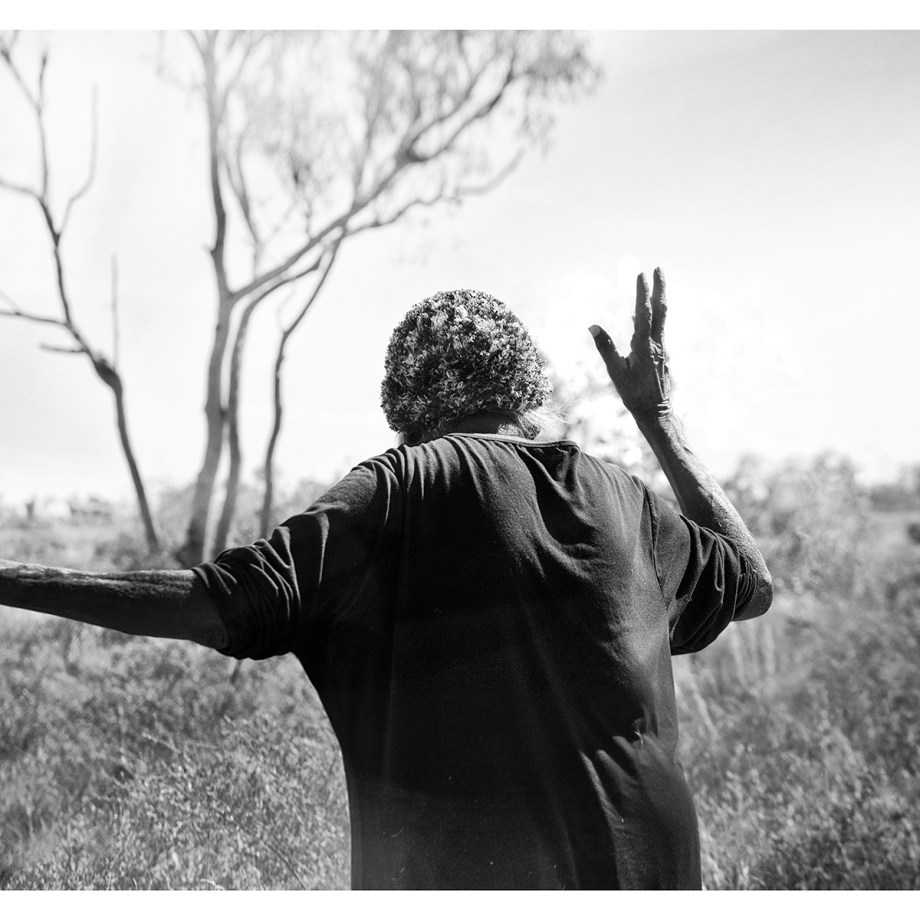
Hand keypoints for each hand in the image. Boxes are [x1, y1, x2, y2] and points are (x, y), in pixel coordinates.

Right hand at [589, 267, 671, 418]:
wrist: (655, 412)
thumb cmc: (634, 394)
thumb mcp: (616, 372)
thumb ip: (606, 348)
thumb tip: (593, 326)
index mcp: (645, 345)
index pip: (644, 313)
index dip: (642, 293)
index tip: (641, 274)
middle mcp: (657, 344)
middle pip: (660, 309)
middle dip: (660, 288)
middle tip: (659, 268)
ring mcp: (661, 349)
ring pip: (661, 318)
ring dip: (659, 299)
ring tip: (655, 285)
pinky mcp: (661, 355)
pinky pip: (657, 330)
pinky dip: (653, 317)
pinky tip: (644, 317)